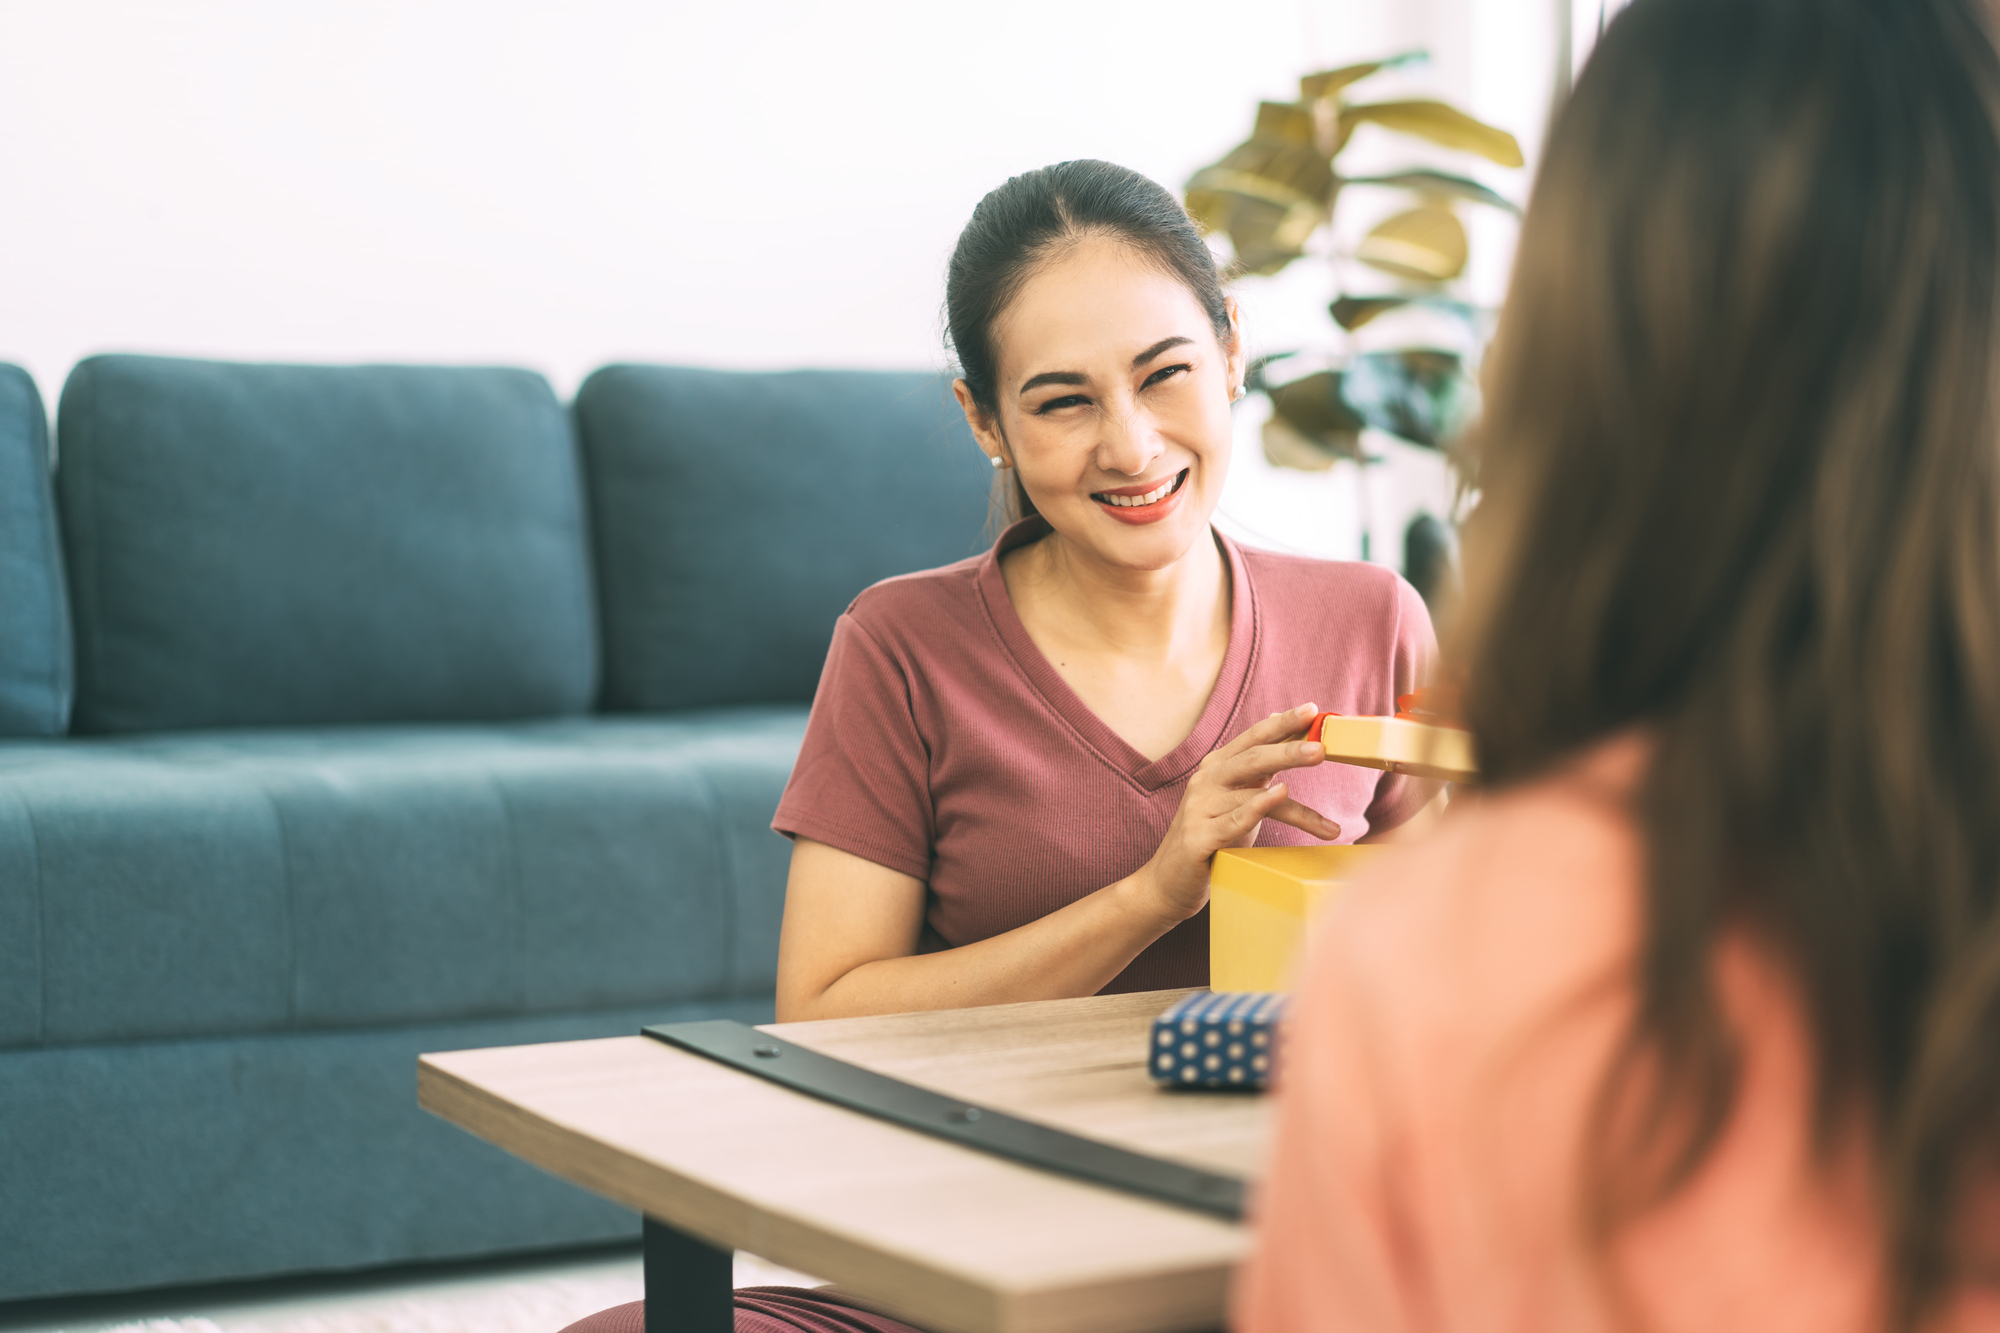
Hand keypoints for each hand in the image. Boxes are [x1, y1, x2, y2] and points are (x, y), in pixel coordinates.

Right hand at [1136, 702, 1340, 922]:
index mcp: (1216, 768)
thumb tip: (1277, 726)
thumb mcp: (1234, 798)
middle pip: (1251, 758)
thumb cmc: (1211, 838)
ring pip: (1250, 791)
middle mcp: (1205, 782)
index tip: (1312, 711)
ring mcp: (1199, 809)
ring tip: (1318, 767)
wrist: (1167, 883)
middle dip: (1288, 749)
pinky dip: (1259, 806)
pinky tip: (1281, 795)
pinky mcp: (1199, 838)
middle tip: (1323, 747)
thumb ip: (1255, 770)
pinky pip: (1234, 820)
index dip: (1281, 723)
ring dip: (1289, 781)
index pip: (1252, 739)